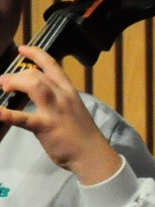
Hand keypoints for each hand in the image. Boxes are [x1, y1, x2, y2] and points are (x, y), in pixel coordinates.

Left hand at [0, 47, 123, 184]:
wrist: (94, 156)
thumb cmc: (82, 135)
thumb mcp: (73, 110)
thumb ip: (57, 99)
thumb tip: (36, 91)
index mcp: (69, 92)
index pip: (52, 65)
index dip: (35, 54)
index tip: (22, 50)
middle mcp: (62, 97)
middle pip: (37, 74)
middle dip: (17, 75)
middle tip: (4, 83)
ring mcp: (55, 112)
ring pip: (34, 85)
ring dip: (14, 82)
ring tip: (4, 88)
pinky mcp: (46, 127)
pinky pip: (24, 119)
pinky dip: (8, 115)